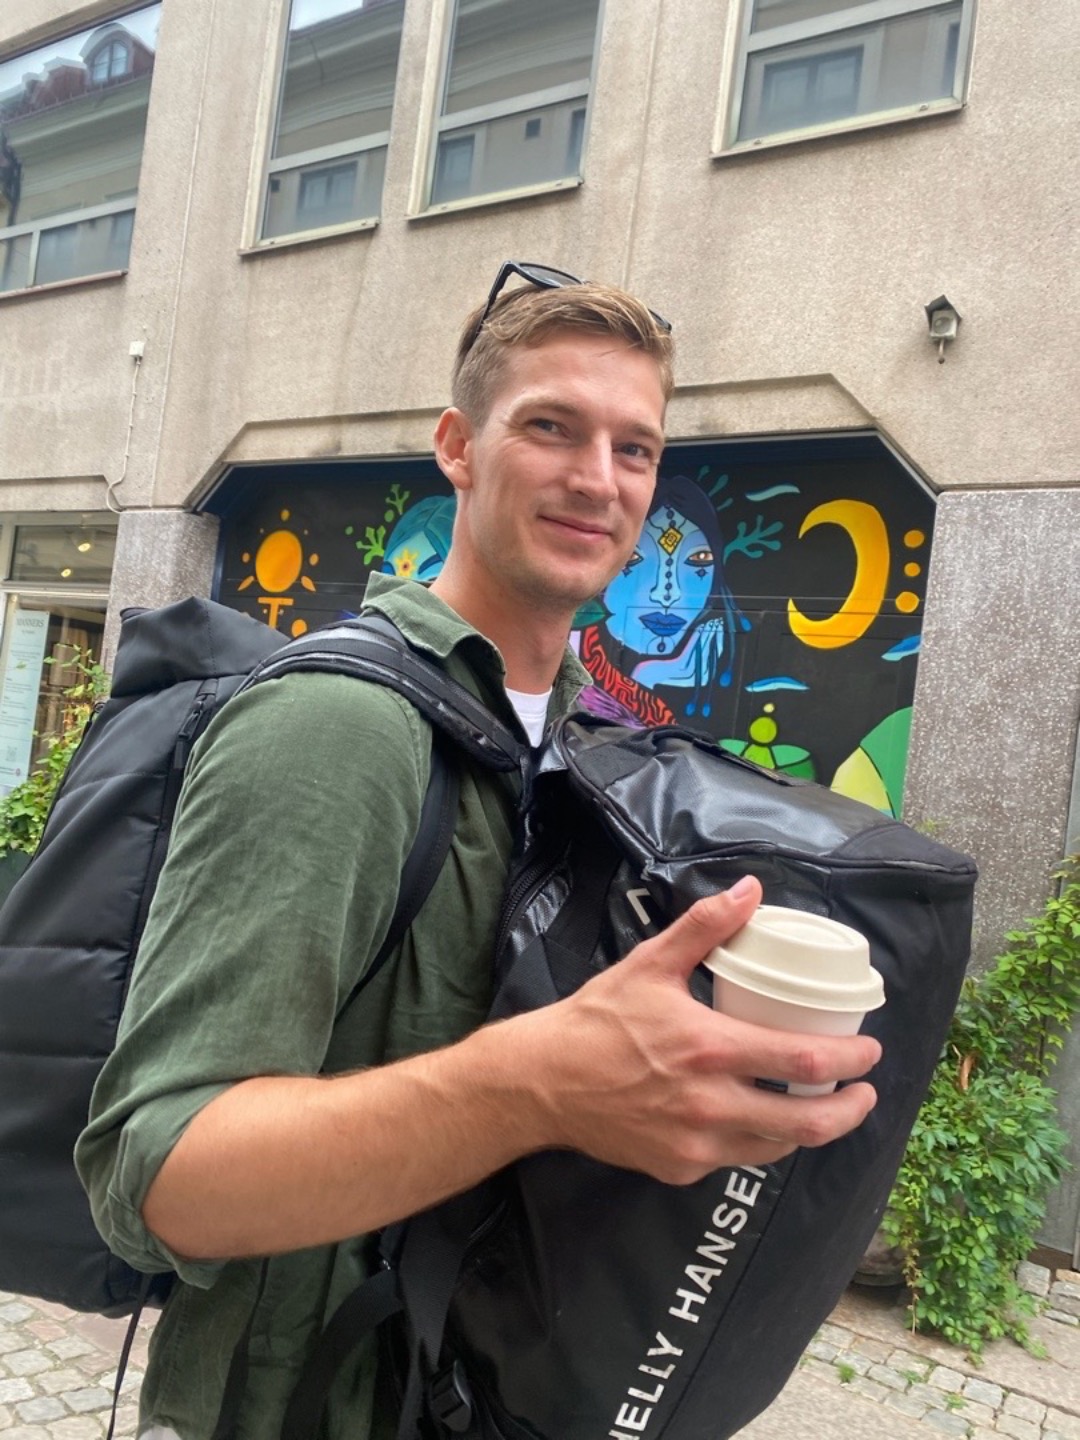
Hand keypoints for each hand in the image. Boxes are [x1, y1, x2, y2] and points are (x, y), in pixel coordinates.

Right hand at [518, 876, 879, 1182]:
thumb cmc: (598, 1019)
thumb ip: (705, 927)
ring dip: (809, 1129)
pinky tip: (760, 1119)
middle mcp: (709, 1105)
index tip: (870, 1052)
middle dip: (850, 1110)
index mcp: (709, 1049)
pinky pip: (736, 1158)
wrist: (543, 1081)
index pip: (803, 1062)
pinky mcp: (680, 1168)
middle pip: (807, 1124)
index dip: (850, 1060)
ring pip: (776, 1147)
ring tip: (821, 1106)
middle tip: (865, 1092)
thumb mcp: (651, 964)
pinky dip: (759, 1140)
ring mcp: (696, 1144)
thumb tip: (751, 890)